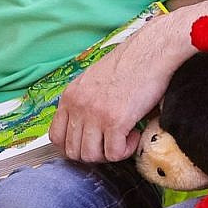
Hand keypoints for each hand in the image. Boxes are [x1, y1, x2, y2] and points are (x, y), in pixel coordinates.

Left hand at [49, 18, 184, 162]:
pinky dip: (126, 150)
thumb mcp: (93, 82)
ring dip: (110, 153)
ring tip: (123, 137)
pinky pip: (114, 153)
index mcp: (70, 96)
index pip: (56, 136)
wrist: (150, 52)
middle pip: (73, 151)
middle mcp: (78, 106)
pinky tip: (134, 135)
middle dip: (94, 152)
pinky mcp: (115, 121)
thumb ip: (84, 103)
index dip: (73, 146)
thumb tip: (85, 129)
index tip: (90, 144)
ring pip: (91, 156)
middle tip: (111, 141)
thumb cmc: (128, 64)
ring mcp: (95, 115)